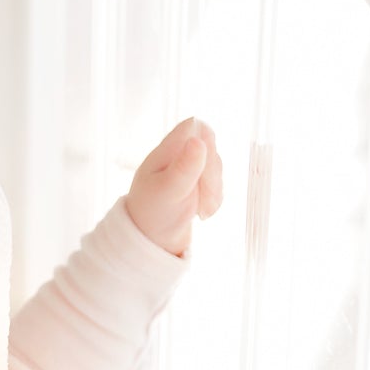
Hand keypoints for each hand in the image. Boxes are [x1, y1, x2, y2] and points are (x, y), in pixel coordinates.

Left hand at [125, 115, 224, 257]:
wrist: (152, 243)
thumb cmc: (153, 215)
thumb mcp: (169, 190)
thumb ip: (185, 166)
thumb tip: (198, 140)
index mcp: (165, 151)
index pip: (194, 126)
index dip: (206, 141)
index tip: (204, 164)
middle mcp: (177, 157)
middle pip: (211, 148)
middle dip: (213, 173)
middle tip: (203, 196)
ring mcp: (187, 170)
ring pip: (216, 166)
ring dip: (214, 189)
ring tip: (201, 210)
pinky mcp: (196, 185)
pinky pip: (217, 184)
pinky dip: (214, 198)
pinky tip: (201, 213)